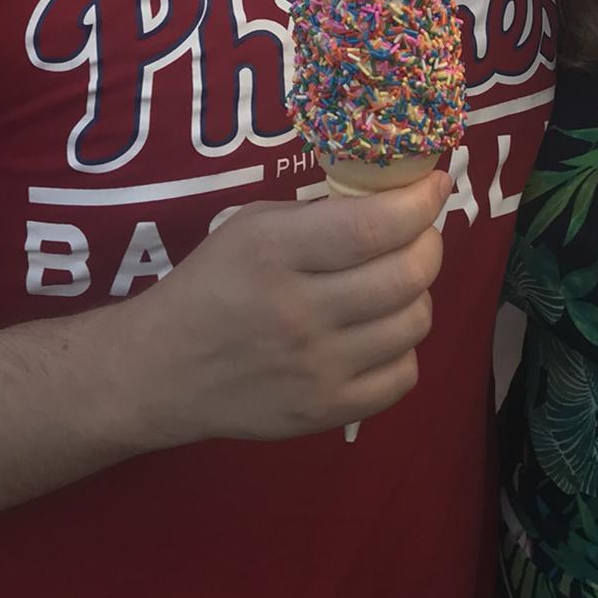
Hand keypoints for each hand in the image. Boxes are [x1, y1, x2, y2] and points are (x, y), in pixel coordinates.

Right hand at [115, 172, 448, 445]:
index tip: (436, 184)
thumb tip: (397, 198)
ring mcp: (315, 369)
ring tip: (394, 284)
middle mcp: (299, 312)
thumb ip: (320, 214)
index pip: (374, 226)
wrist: (161, 371)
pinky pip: (403, 377)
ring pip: (414, 323)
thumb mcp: (252, 226)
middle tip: (420, 234)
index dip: (421, 201)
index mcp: (275, 252)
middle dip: (429, 244)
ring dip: (417, 295)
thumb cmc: (212, 283)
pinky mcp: (324, 413)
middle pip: (406, 275)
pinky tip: (378, 334)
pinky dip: (403, 348)